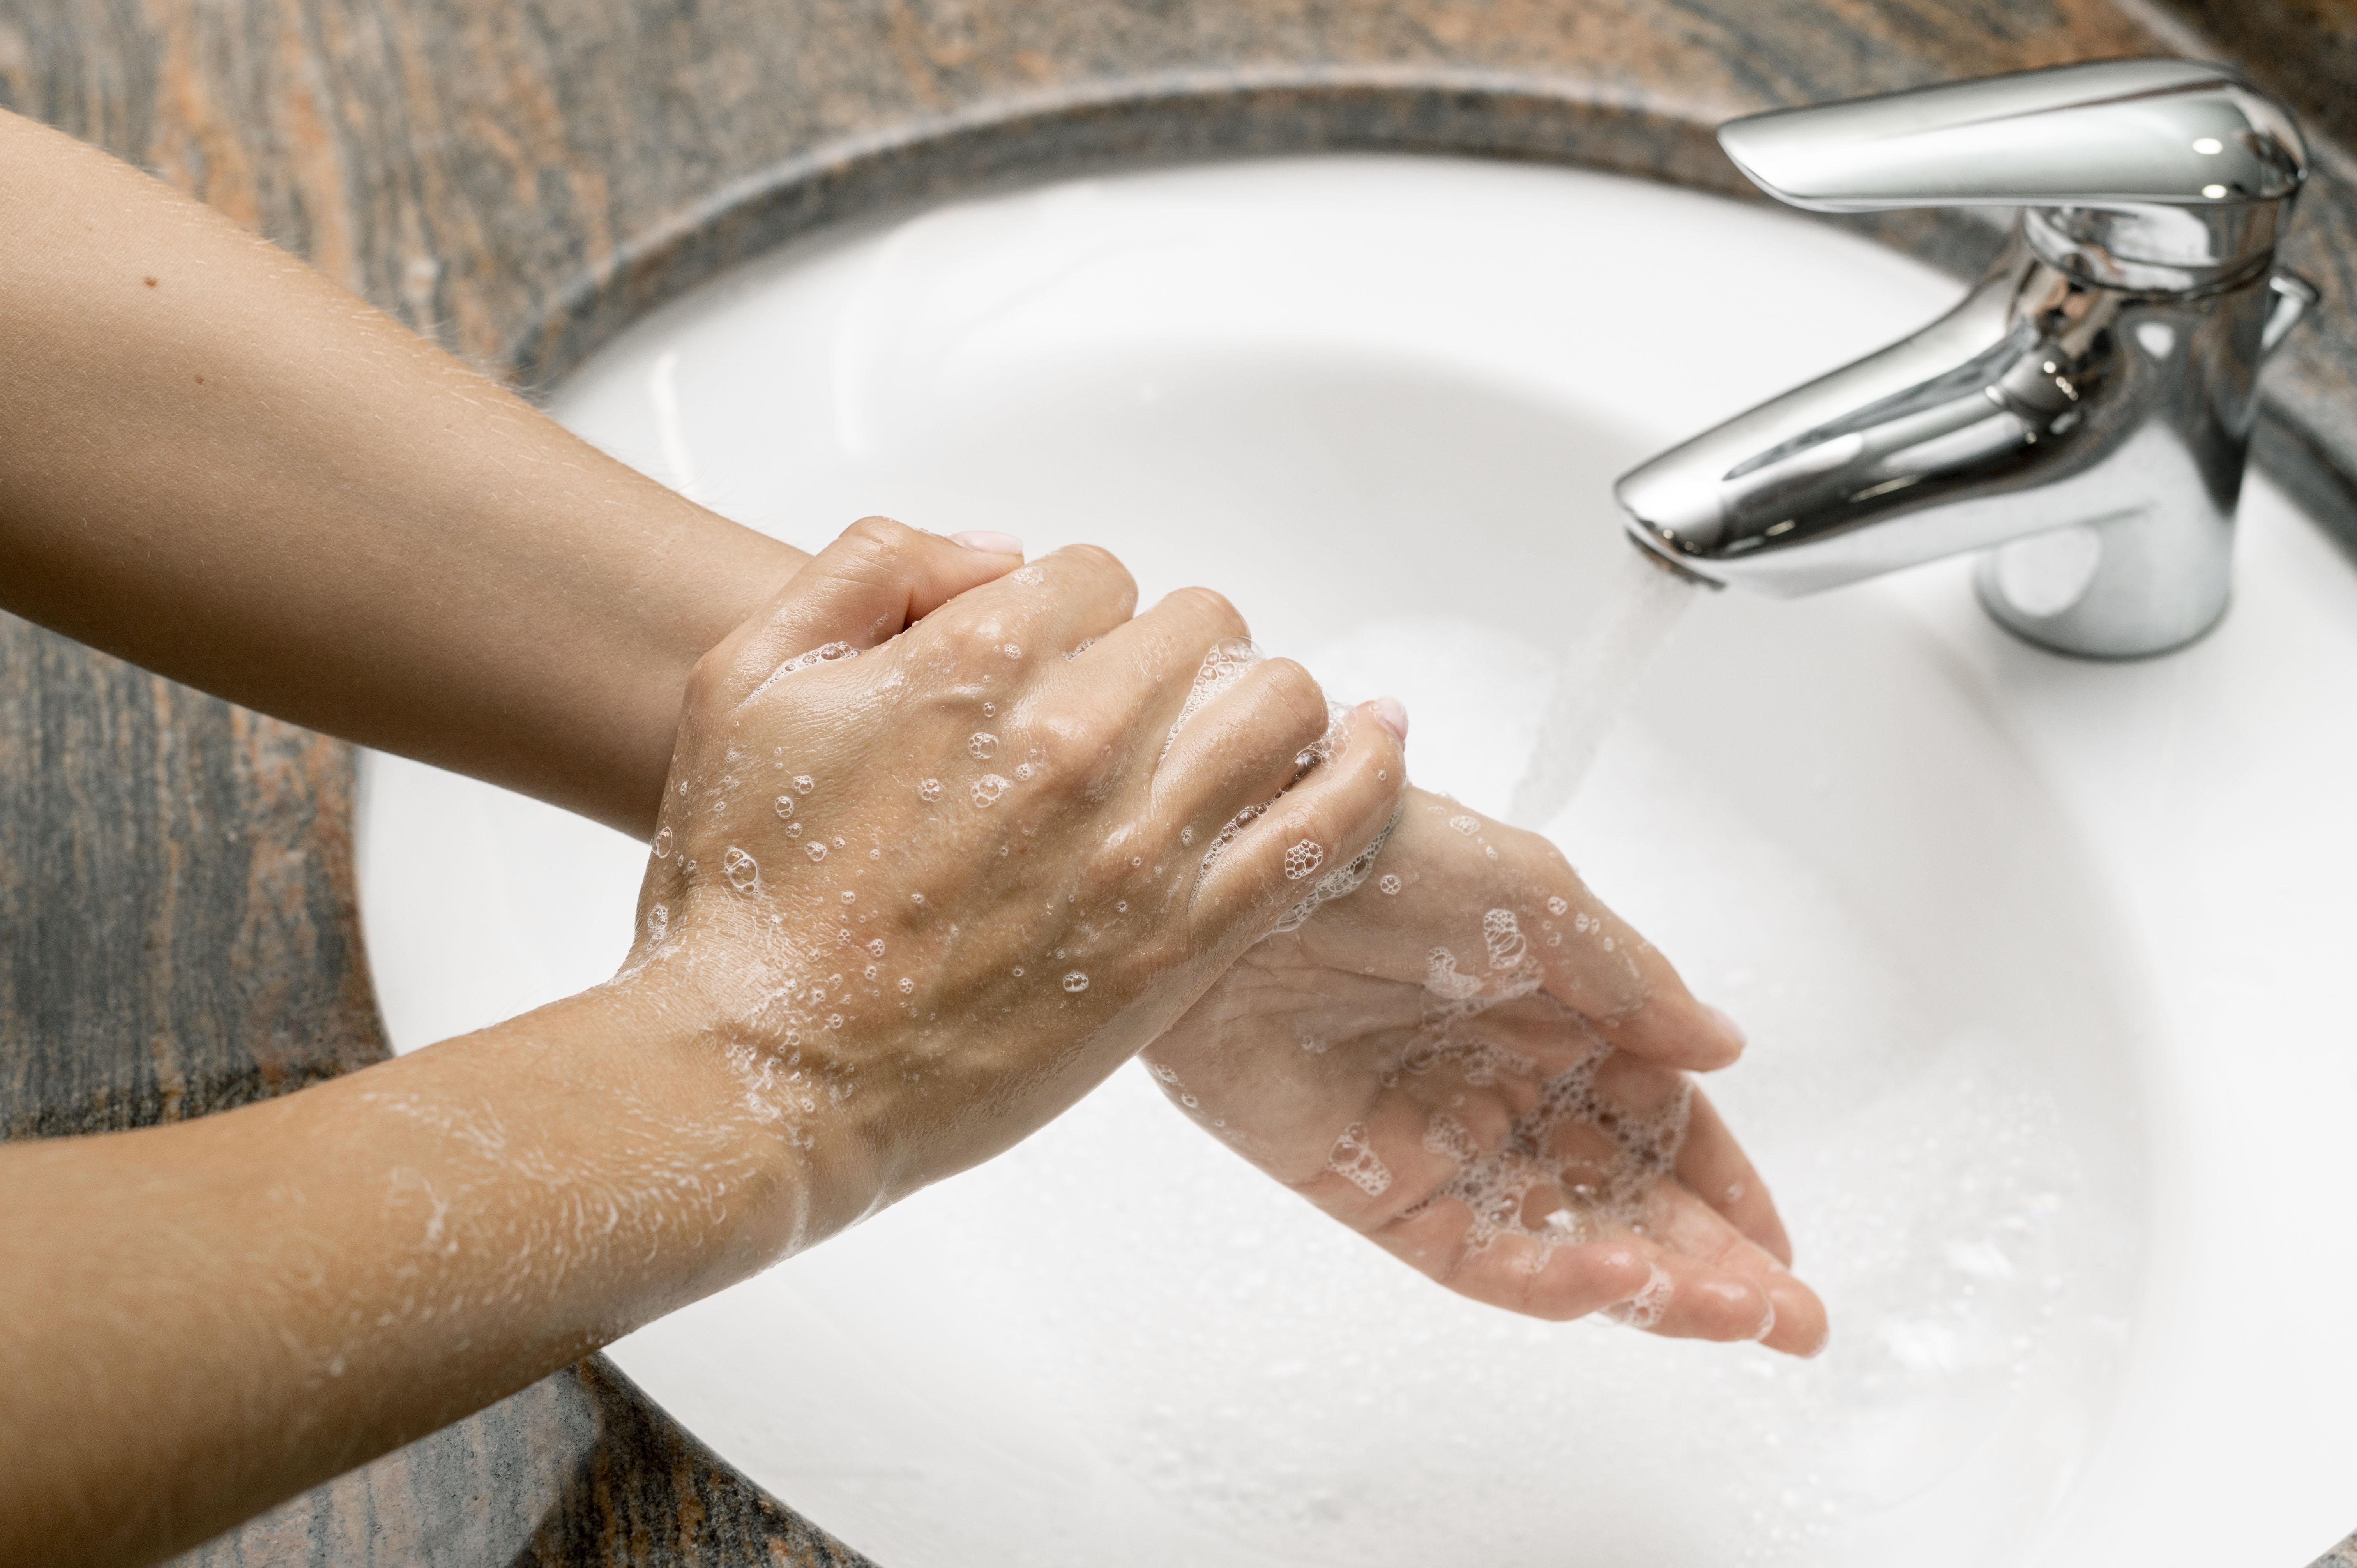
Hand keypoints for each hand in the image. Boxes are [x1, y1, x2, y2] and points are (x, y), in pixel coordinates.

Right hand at [628, 517, 1409, 1252]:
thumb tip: (996, 550)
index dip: (1077, 612)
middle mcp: (1073, 738)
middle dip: (1172, 649)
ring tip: (1245, 728)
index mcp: (971, 661)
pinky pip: (1324, 830)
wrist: (762, 1074)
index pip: (1095, 572)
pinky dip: (1369, 774)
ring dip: (1268, 700)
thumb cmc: (741, 892)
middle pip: (1199, 625)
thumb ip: (866, 569)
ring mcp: (1139, 845)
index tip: (1059, 661)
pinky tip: (1379, 744)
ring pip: (1282, 703)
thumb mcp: (744, 679)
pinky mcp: (1183, 943)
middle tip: (1144, 704)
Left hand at [1144, 785, 1828, 1354]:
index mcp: (1555, 1012)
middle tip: (1791, 1321)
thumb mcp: (1540, 899)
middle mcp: (1505, 1083)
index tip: (1782, 1248)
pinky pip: (1479, 1254)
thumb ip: (1633, 984)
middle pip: (1626, 1196)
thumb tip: (1723, 1047)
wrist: (1250, 876)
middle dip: (1713, 1262)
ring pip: (1567, 1238)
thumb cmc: (1388, 856)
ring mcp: (1444, 1141)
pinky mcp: (1376, 1188)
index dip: (1724, 1184)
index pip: (1662, 1121)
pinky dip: (1554, 1277)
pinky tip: (1621, 1281)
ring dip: (1655, 1282)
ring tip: (1736, 1316)